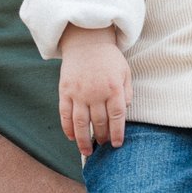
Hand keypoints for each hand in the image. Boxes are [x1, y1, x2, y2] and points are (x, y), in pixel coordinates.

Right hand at [58, 26, 131, 155]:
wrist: (86, 41)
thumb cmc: (108, 58)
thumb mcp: (125, 72)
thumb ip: (126, 92)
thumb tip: (125, 111)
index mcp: (113, 88)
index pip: (117, 116)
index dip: (117, 133)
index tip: (116, 144)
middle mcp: (96, 92)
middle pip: (99, 122)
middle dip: (101, 137)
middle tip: (102, 146)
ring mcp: (79, 93)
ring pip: (81, 123)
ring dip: (83, 140)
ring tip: (87, 151)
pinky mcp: (65, 91)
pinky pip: (65, 114)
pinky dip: (68, 128)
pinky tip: (72, 137)